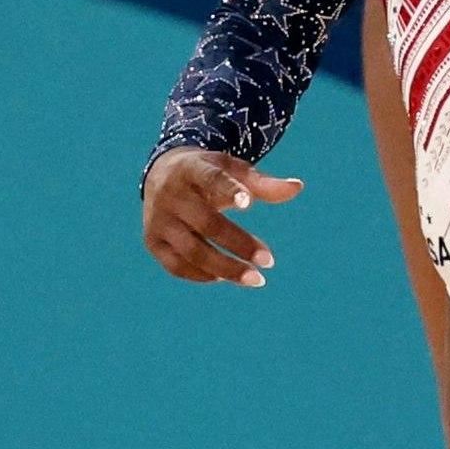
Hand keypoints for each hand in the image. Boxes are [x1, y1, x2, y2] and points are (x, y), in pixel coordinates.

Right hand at [140, 147, 296, 287]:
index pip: (211, 180)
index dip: (229, 191)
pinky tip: (225, 277)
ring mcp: (158, 221)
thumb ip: (263, 183)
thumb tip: (297, 187)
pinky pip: (176, 265)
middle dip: (239, 244)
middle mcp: (171, 196)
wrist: (162, 174)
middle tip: (270, 261)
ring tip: (256, 279)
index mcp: (193, 170)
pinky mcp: (152, 242)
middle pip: (206, 224)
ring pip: (191, 251)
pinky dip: (202, 275)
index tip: (249, 204)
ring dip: (225, 269)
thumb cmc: (210, 173)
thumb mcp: (234, 170)